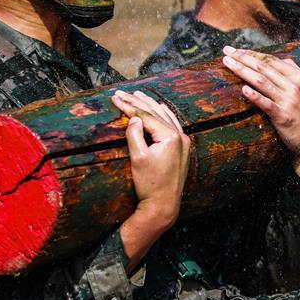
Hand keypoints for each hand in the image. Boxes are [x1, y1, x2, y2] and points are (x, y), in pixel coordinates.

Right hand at [112, 90, 189, 231]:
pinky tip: (158, 107)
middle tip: (122, 93)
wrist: (163, 206)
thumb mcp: (138, 158)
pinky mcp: (182, 149)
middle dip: (137, 102)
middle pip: (156, 113)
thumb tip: (133, 118)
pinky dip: (162, 115)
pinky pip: (172, 125)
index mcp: (171, 136)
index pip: (146, 116)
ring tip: (137, 94)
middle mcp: (180, 136)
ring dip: (150, 105)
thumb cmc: (150, 184)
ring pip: (165, 116)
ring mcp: (183, 142)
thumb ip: (134, 134)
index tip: (115, 98)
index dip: (129, 106)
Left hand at [222, 46, 299, 186]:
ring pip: (261, 81)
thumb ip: (297, 73)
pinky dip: (255, 96)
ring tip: (227, 63)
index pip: (270, 60)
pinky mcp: (283, 116)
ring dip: (242, 70)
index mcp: (298, 76)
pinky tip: (243, 89)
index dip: (252, 53)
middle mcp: (293, 85)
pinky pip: (266, 104)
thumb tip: (286, 59)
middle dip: (242, 57)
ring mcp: (288, 100)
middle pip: (263, 67)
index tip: (236, 50)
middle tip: (226, 51)